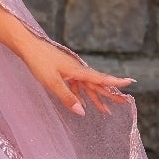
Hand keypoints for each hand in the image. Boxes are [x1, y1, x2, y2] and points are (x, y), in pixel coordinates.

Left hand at [16, 33, 133, 118]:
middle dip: (110, 94)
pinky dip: (80, 95)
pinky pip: (76, 86)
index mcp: (78, 71)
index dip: (116, 82)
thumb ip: (67, 98)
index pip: (101, 79)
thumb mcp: (52, 82)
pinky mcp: (63, 72)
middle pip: (97, 84)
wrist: (27, 46)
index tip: (130, 83)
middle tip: (124, 102)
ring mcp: (71, 71)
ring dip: (96, 98)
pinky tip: (82, 103)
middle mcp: (78, 70)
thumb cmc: (39, 62)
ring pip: (87, 87)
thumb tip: (82, 112)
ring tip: (106, 110)